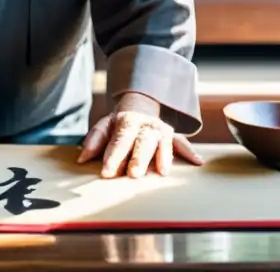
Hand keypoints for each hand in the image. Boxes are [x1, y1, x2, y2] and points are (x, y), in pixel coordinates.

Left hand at [77, 94, 202, 178]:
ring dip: (162, 157)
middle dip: (138, 158)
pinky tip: (197, 162)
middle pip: (142, 141)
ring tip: (162, 172)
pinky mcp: (172, 135)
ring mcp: (160, 129)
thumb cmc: (119, 123)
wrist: (140, 105)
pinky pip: (182, 143)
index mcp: (127, 121)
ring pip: (162, 142)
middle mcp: (146, 124)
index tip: (106, 173)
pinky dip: (190, 152)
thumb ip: (94, 141)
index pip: (119, 140)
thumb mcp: (104, 126)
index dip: (113, 156)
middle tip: (133, 174)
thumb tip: (82, 159)